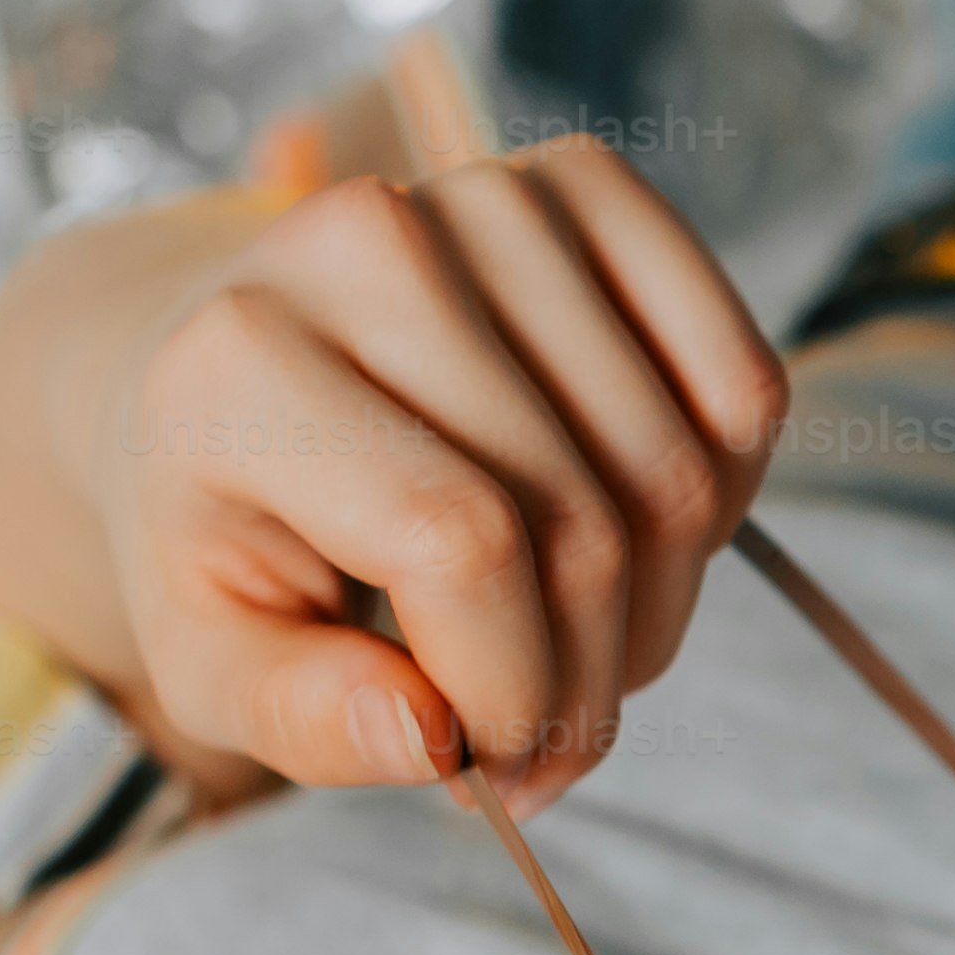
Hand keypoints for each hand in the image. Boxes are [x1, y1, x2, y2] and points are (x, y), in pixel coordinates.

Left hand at [86, 141, 787, 800]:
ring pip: (678, 467)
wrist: (235, 367)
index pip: (462, 542)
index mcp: (239, 363)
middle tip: (551, 736)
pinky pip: (743, 383)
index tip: (494, 769)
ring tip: (581, 638)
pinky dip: (723, 497)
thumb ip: (302, 721)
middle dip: (593, 674)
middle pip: (585, 514)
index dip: (514, 689)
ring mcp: (488, 198)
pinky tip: (639, 531)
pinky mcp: (587, 185)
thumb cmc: (231, 527)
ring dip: (662, 604)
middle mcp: (363, 242)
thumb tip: (432, 741)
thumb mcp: (211, 662)